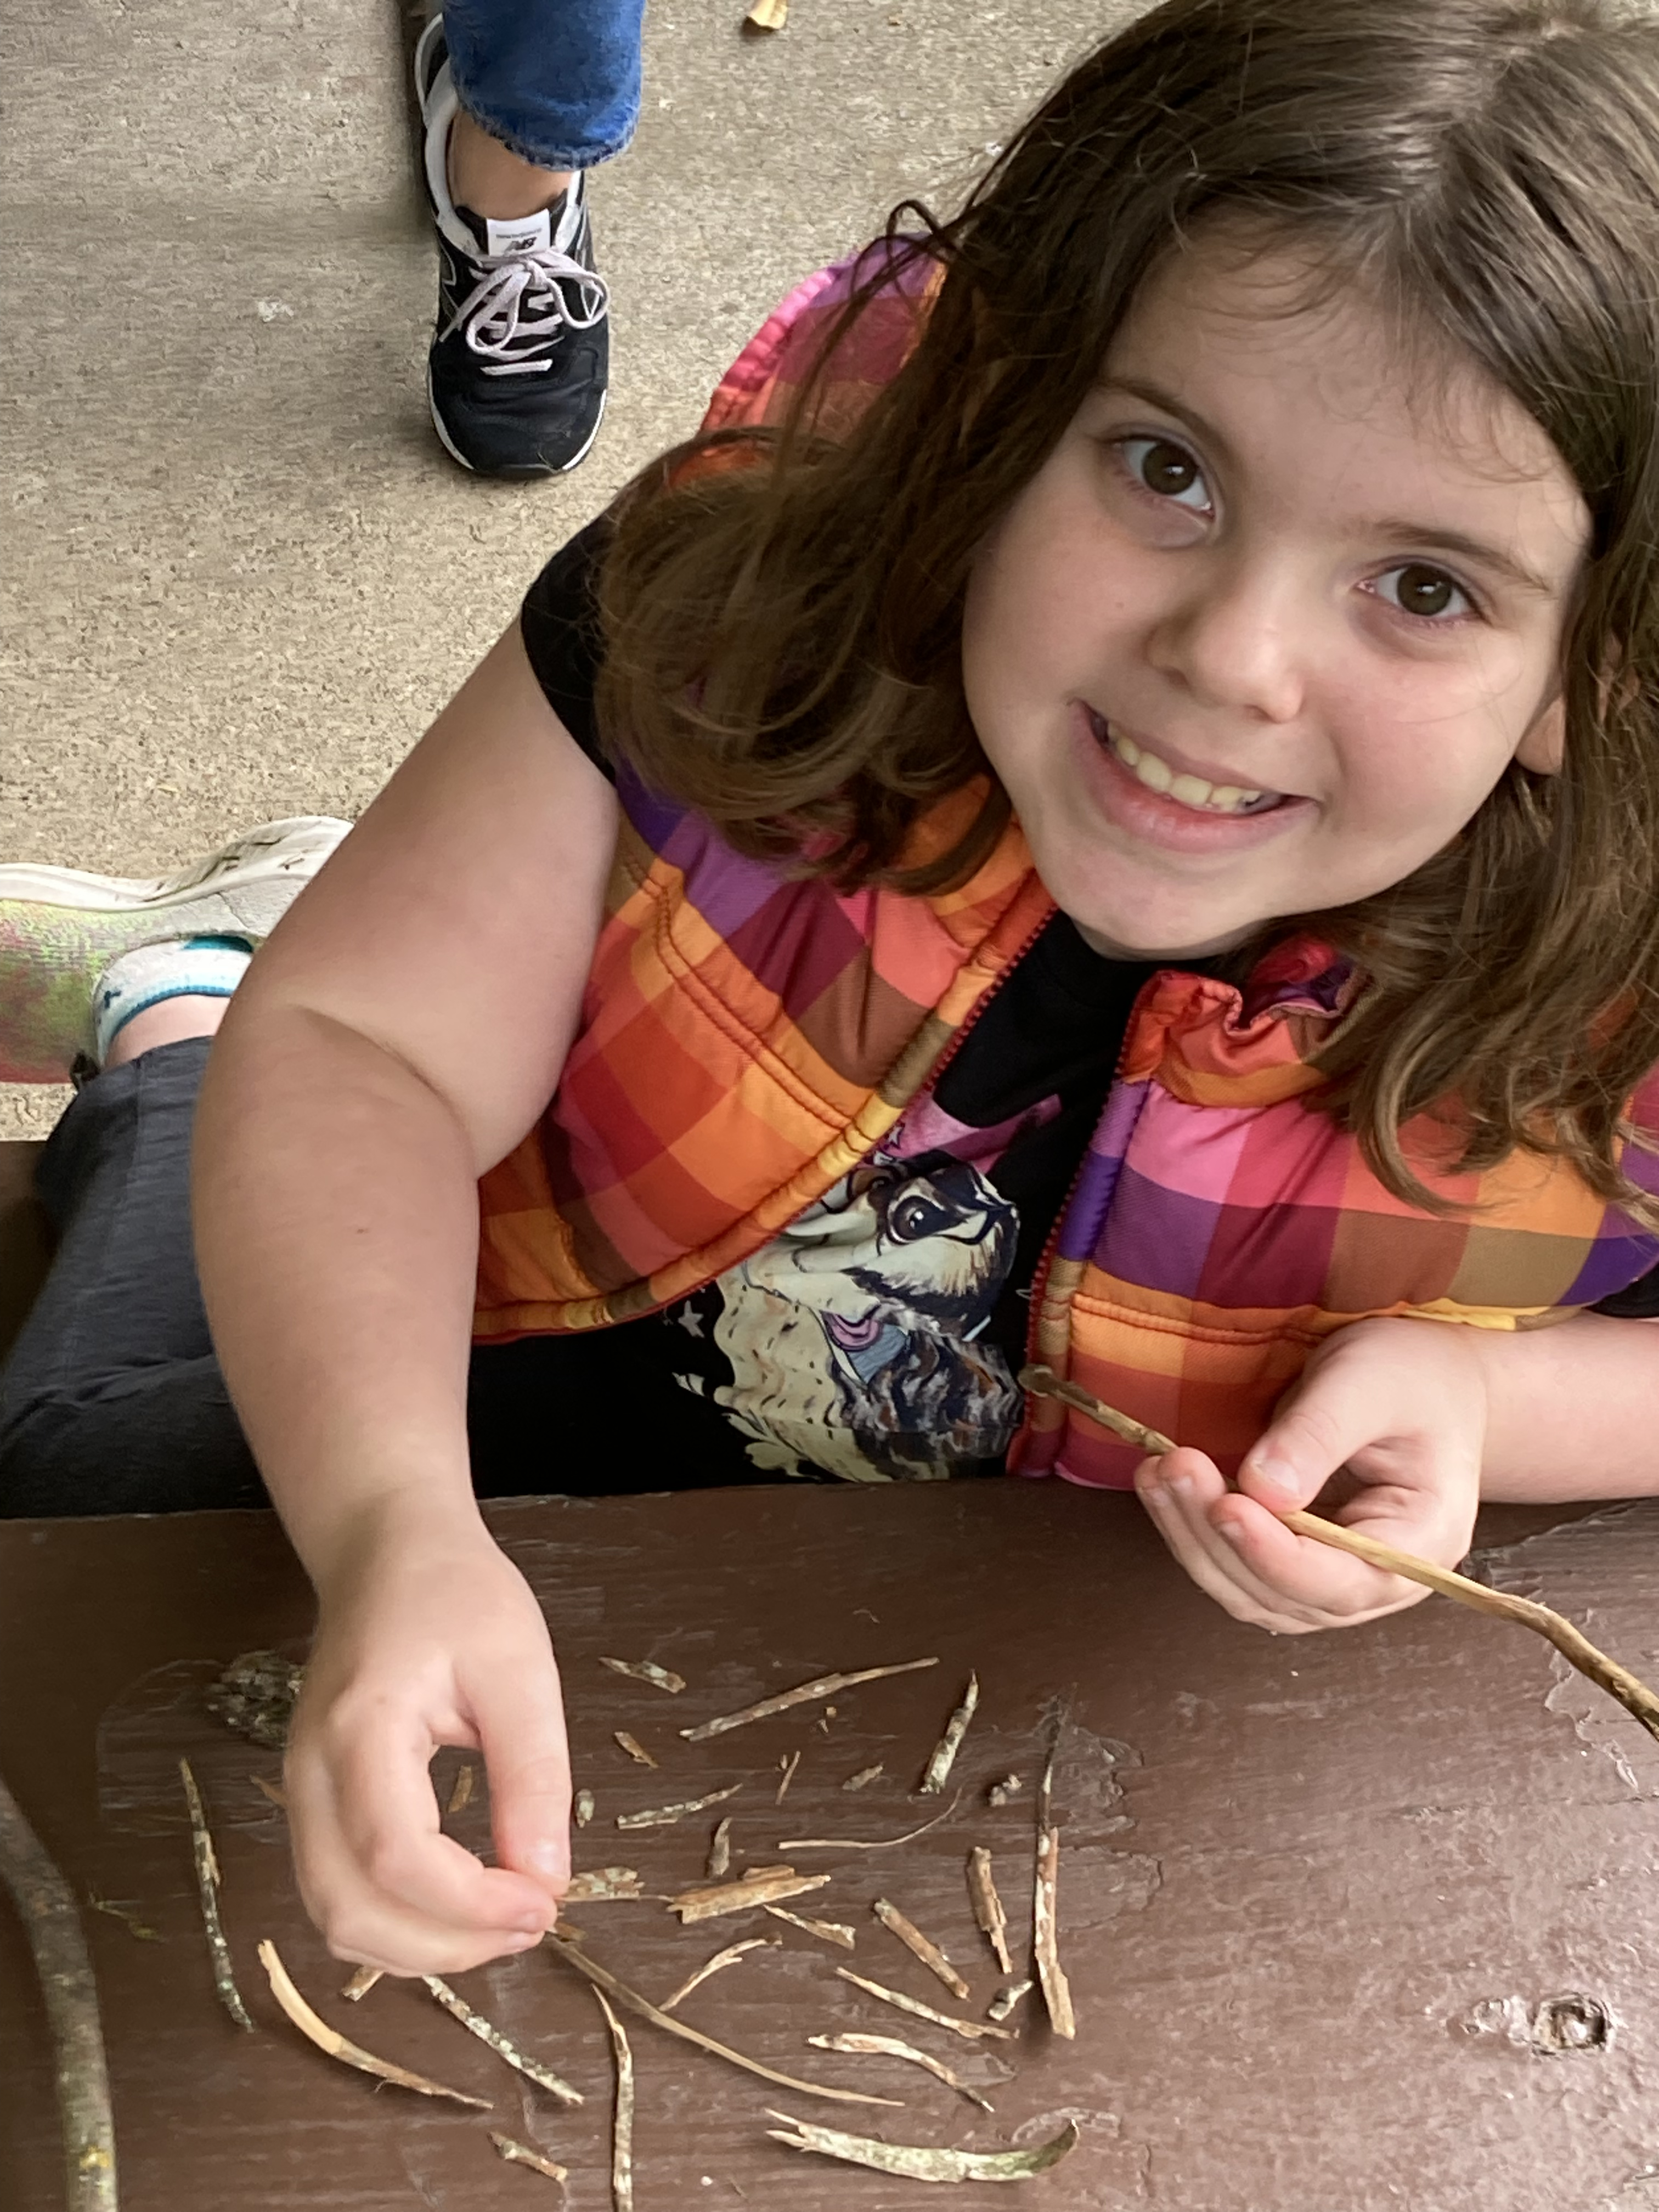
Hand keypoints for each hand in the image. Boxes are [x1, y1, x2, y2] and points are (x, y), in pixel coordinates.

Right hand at [283, 1502, 571, 1973]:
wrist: (387, 1553)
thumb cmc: (456, 1595)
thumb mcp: (518, 1669)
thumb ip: (532, 1775)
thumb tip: (548, 1880)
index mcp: (357, 1729)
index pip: (394, 1856)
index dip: (470, 1904)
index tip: (545, 1902)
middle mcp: (307, 1773)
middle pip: (349, 1910)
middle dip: (446, 1945)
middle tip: (533, 1922)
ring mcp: (298, 1793)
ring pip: (335, 1918)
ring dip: (420, 1947)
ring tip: (505, 1921)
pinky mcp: (312, 1805)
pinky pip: (337, 1895)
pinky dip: (396, 1926)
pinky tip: (461, 1909)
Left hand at [1134, 1317, 1486, 1632]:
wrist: (1428, 1380)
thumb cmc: (1413, 1376)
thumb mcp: (1371, 1382)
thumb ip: (1319, 1433)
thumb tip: (1260, 1490)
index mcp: (1423, 1541)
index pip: (1343, 1580)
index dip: (1276, 1555)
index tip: (1226, 1506)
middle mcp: (1381, 1579)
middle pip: (1285, 1596)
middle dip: (1219, 1539)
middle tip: (1174, 1468)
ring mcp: (1335, 1576)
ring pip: (1250, 1592)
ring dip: (1194, 1540)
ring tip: (1158, 1473)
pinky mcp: (1297, 1558)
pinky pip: (1238, 1568)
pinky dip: (1195, 1534)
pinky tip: (1165, 1487)